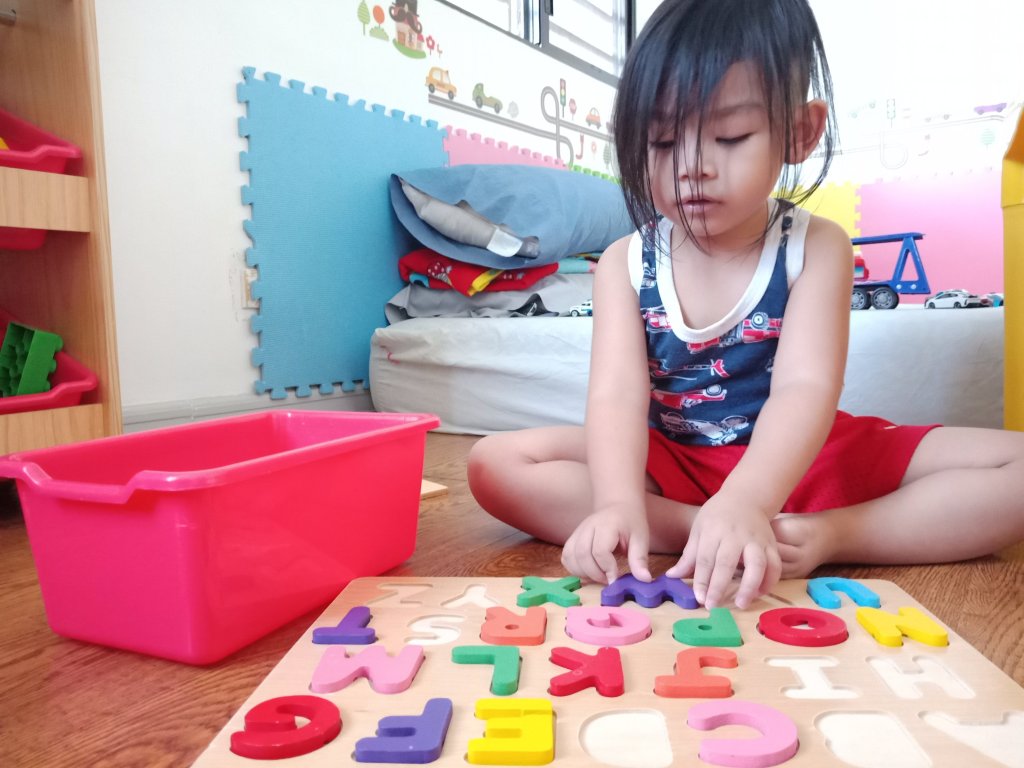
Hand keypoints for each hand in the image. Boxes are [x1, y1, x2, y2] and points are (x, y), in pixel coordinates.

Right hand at [561, 507, 651, 584]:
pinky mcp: (572, 538)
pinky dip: (573, 568)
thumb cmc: (631, 523)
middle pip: (582, 554)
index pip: (600, 550)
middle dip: (594, 573)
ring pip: (570, 555)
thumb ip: (639, 559)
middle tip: (607, 579)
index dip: (607, 568)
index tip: (616, 579)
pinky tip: (587, 572)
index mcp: (607, 524)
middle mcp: (588, 526)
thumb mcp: (641, 539)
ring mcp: (578, 531)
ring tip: (598, 576)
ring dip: (582, 572)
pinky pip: (566, 556)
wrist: (618, 506)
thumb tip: (644, 579)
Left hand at [666, 491, 780, 608]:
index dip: (701, 580)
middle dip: (719, 586)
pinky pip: (775, 565)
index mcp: (713, 531)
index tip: (699, 598)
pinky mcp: (772, 544)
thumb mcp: (698, 529)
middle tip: (712, 606)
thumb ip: (689, 555)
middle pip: (727, 562)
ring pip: (757, 564)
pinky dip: (770, 581)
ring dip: (750, 586)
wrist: (746, 497)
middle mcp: (735, 535)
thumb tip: (671, 576)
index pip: (705, 559)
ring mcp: (756, 540)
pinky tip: (759, 593)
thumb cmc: (717, 515)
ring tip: (741, 603)